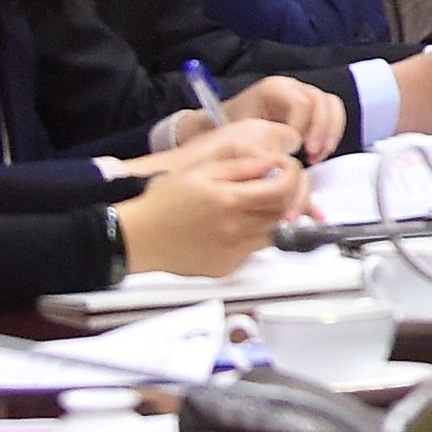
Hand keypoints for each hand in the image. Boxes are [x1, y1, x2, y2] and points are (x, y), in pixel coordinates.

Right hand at [112, 121, 305, 276]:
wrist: (137, 238)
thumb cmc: (164, 202)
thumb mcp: (201, 171)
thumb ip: (242, 167)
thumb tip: (274, 164)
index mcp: (229, 201)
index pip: (283, 190)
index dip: (293, 178)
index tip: (287, 172)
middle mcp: (235, 230)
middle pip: (283, 213)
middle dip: (285, 197)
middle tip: (272, 188)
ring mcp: (231, 252)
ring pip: (272, 234)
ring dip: (270, 218)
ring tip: (249, 207)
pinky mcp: (225, 267)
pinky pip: (252, 251)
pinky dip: (251, 237)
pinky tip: (231, 227)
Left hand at [160, 74, 348, 164]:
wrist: (222, 126)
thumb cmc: (230, 129)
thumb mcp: (239, 132)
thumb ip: (261, 140)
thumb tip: (280, 153)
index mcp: (274, 88)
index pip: (301, 103)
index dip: (301, 127)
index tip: (294, 150)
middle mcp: (293, 87)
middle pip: (321, 100)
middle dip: (321, 130)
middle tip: (312, 154)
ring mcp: (305, 94)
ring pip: (332, 105)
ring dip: (331, 132)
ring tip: (319, 155)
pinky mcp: (312, 107)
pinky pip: (333, 114)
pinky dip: (332, 133)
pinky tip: (322, 151)